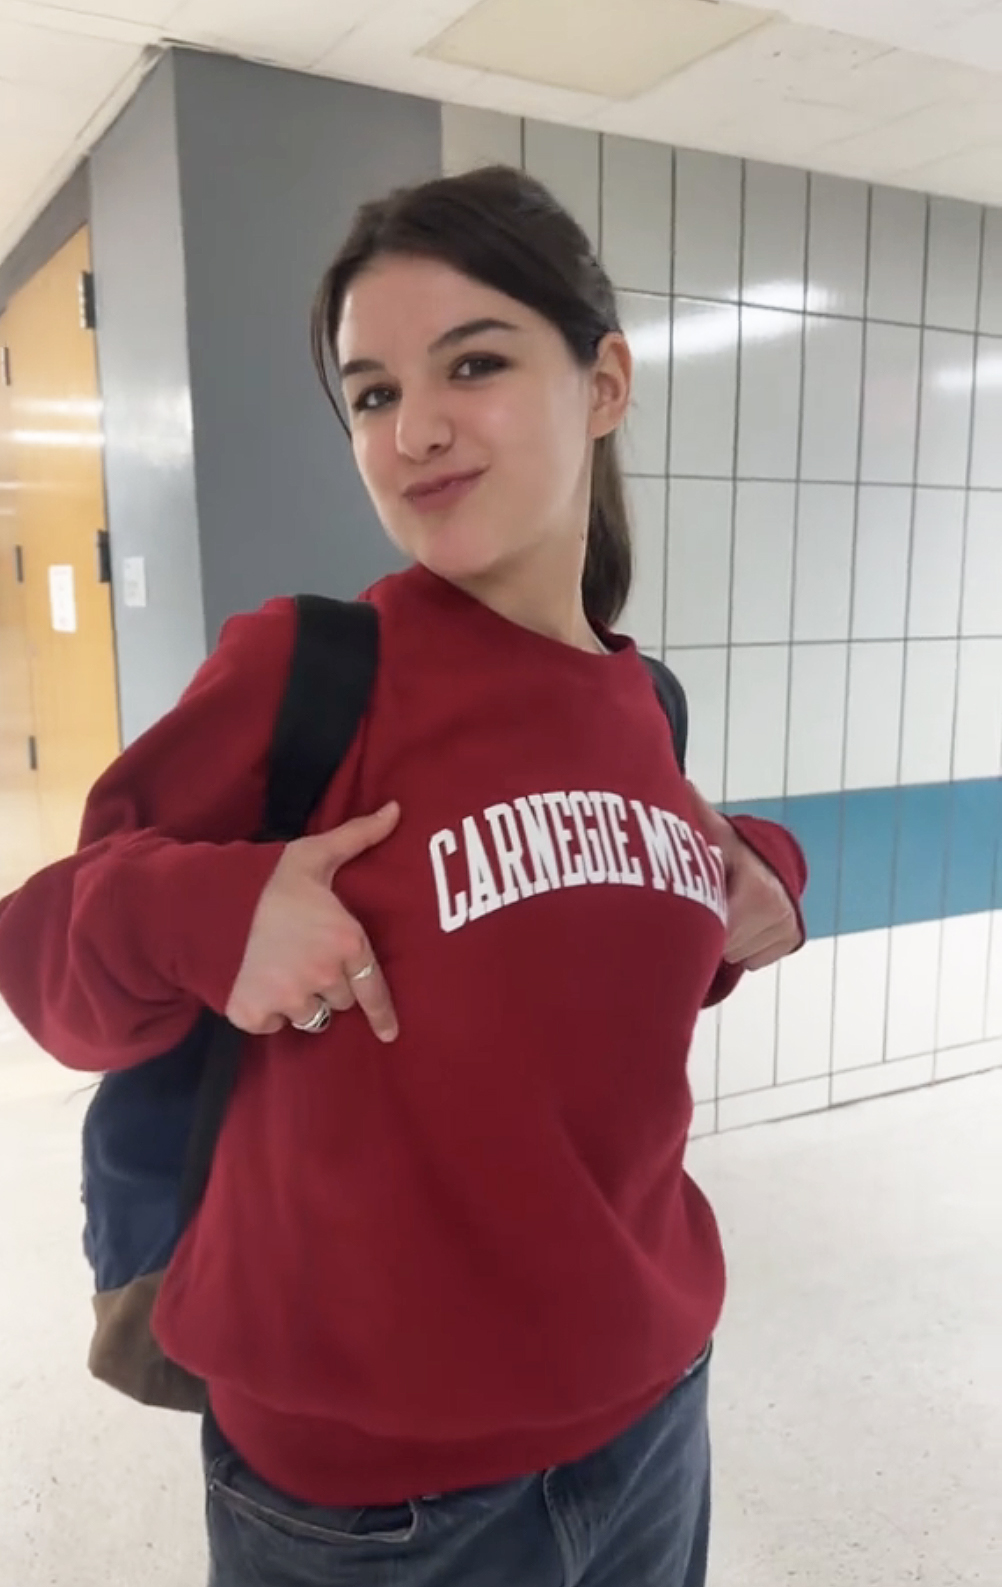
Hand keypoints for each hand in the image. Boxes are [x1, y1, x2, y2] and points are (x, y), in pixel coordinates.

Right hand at [226, 802, 399, 1041]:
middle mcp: (323, 977)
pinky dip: (267, 1012)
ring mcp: (288, 999)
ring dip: (302, 1002)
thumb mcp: (314, 854)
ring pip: (310, 1016)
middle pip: (340, 1000)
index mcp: (345, 941)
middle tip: (305, 958)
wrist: (202, 902)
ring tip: (282, 972)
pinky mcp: (254, 1015)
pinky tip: (256, 982)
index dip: (382, 1014)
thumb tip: (396, 810)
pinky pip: (273, 1025)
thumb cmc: (264, 878)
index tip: (388, 1034)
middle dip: (329, 984)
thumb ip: (358, 837)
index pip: (373, 988)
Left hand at [687, 785, 801, 970]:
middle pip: (726, 946)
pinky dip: (743, 947)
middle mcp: (779, 910)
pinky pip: (753, 960)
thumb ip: (693, 814)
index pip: (719, 930)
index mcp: (758, 889)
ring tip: (726, 909)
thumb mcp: (712, 833)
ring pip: (738, 955)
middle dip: (712, 928)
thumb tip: (677, 787)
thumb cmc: (728, 848)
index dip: (702, 919)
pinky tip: (740, 922)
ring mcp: (788, 926)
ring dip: (727, 938)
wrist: (765, 858)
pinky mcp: (792, 938)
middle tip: (707, 904)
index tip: (693, 906)